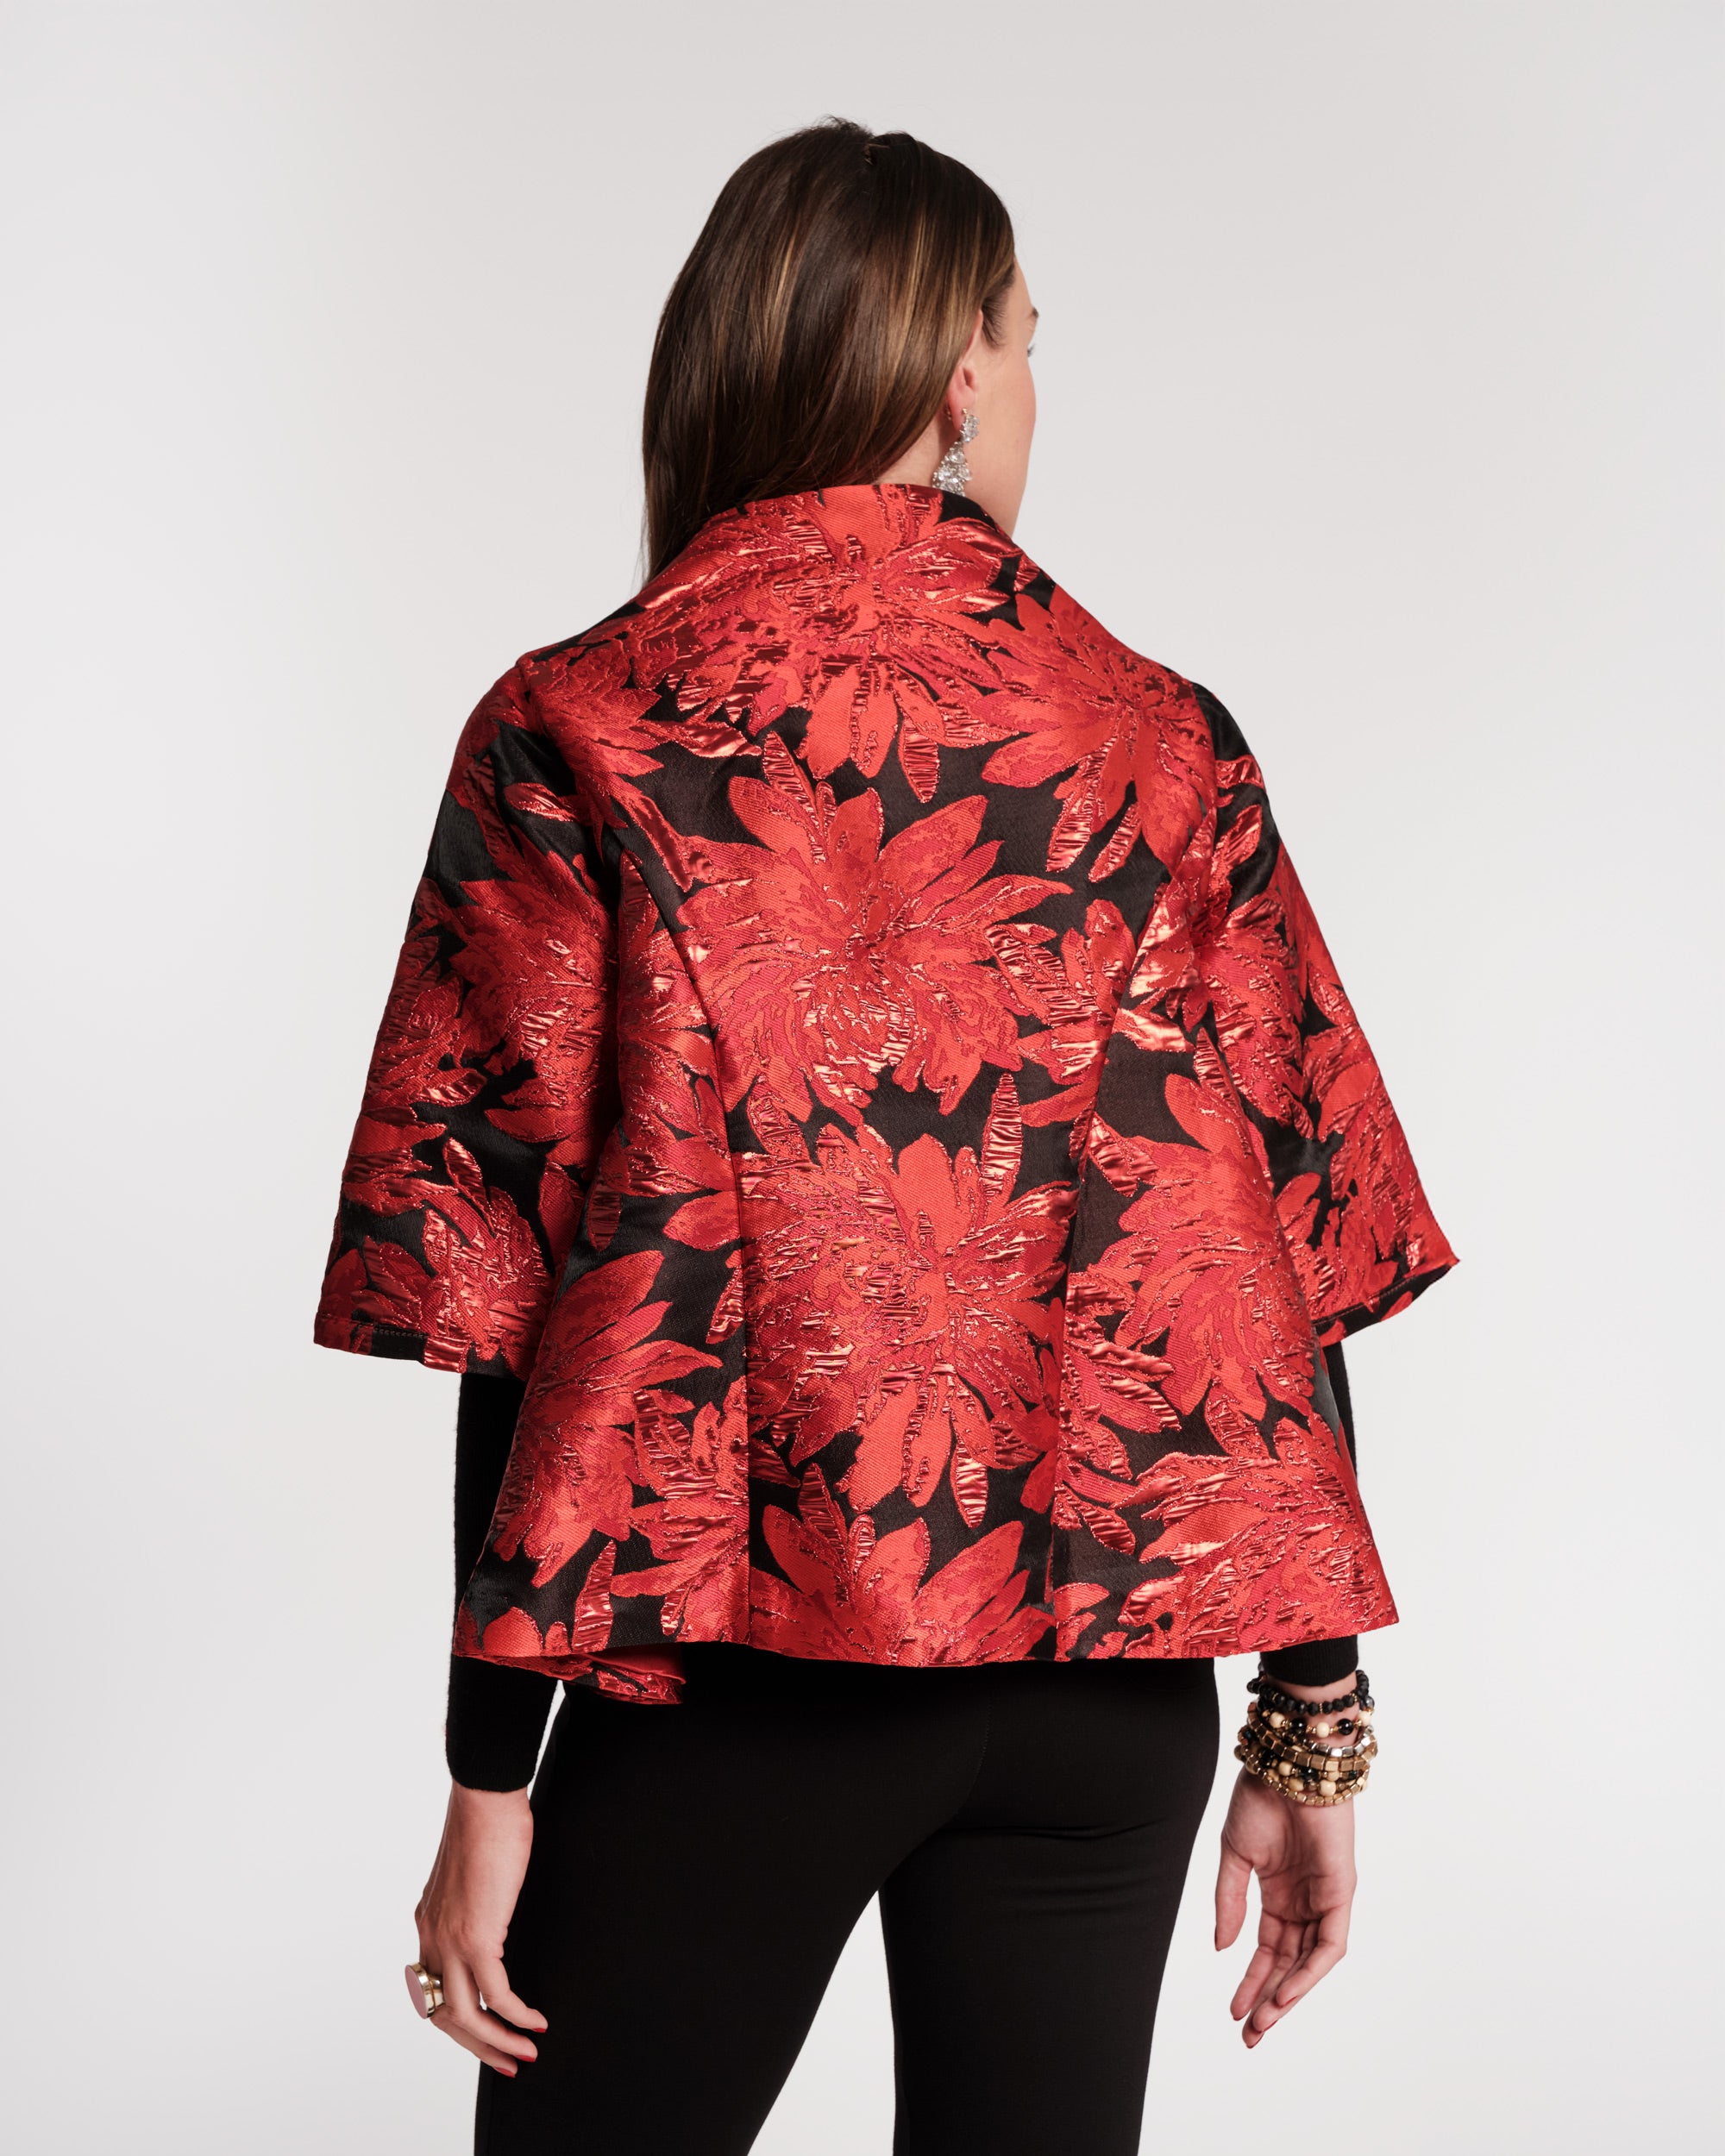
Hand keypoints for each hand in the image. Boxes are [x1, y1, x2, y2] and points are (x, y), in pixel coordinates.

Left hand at [413, 1783, 545, 2074]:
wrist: (484, 1798)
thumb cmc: (487, 1823)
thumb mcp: (474, 1874)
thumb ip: (477, 1902)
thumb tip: (496, 1912)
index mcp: (428, 1923)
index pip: (433, 1989)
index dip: (458, 2019)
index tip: (486, 2034)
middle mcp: (431, 1938)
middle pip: (444, 2015)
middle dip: (477, 2045)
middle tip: (506, 2062)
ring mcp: (449, 1940)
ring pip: (465, 2016)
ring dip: (497, 2042)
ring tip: (525, 2053)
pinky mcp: (476, 1937)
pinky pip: (495, 1995)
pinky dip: (517, 2015)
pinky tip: (536, 2021)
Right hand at [1214, 1765, 1356, 2045]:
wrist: (1287, 1765)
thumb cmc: (1261, 1799)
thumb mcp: (1234, 1856)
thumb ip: (1229, 1903)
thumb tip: (1224, 1949)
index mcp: (1278, 1894)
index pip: (1267, 1951)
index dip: (1251, 1982)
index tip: (1233, 2012)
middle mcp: (1303, 1902)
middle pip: (1288, 1964)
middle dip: (1268, 2001)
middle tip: (1249, 2035)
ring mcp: (1324, 1899)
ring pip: (1309, 1962)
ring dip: (1287, 1994)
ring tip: (1263, 2022)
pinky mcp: (1342, 1893)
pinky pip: (1330, 1944)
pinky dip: (1310, 1971)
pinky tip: (1286, 1991)